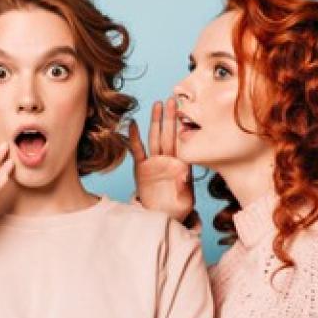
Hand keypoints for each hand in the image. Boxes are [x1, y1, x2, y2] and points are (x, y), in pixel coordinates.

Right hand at [128, 99, 194, 221]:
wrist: (161, 217)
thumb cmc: (176, 210)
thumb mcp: (185, 202)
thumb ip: (184, 187)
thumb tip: (184, 173)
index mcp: (182, 166)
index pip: (183, 143)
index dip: (183, 128)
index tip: (185, 112)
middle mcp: (168, 161)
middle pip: (169, 135)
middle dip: (170, 117)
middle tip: (172, 100)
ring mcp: (154, 163)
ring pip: (155, 138)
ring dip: (156, 122)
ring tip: (157, 104)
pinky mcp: (142, 168)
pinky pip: (137, 150)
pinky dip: (134, 137)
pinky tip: (133, 124)